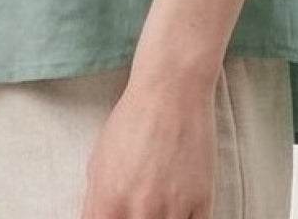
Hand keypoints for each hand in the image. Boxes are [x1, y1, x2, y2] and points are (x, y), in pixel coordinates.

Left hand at [78, 72, 217, 217]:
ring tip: (162, 204)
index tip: (122, 216)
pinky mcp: (202, 202)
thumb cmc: (132, 121)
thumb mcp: (98, 162)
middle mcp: (140, 212)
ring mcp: (173, 209)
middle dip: (138, 218)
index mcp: (109, 203)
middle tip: (143, 206)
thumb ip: (95, 205)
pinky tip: (181, 208)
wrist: (171, 90)